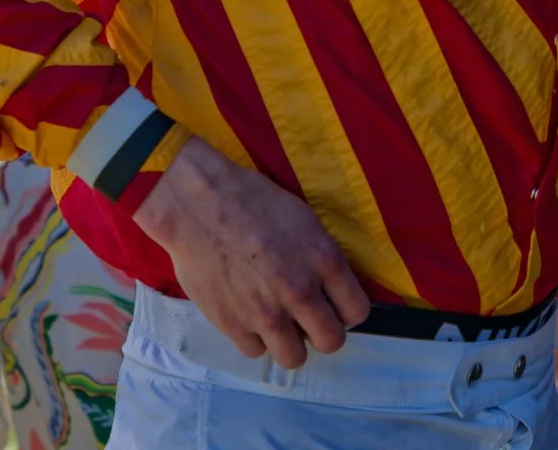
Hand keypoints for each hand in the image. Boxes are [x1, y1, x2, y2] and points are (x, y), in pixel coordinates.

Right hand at [133, 137, 368, 368]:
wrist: (200, 206)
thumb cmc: (254, 200)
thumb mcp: (303, 220)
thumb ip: (320, 259)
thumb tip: (328, 287)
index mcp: (323, 260)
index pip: (357, 311)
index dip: (348, 311)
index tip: (337, 306)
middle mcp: (300, 292)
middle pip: (331, 342)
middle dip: (324, 332)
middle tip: (309, 318)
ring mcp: (266, 314)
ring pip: (294, 357)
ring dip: (290, 342)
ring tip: (279, 322)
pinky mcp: (233, 325)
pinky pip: (256, 351)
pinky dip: (255, 338)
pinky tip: (249, 316)